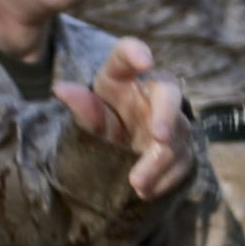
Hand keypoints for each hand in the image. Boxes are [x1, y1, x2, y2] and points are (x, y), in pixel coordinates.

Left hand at [56, 38, 199, 199]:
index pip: (126, 55)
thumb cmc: (100, 124)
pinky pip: (182, 162)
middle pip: (168, 92)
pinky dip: (166, 178)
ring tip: (137, 185)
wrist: (115, 153)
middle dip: (167, 114)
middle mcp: (151, 92)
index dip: (136, 53)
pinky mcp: (181, 147)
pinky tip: (147, 192)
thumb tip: (61, 89)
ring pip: (178, 134)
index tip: (144, 61)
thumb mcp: (88, 119)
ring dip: (160, 161)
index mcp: (121, 77)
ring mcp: (171, 120)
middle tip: (159, 137)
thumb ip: (82, 107)